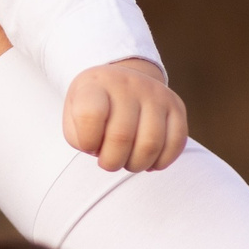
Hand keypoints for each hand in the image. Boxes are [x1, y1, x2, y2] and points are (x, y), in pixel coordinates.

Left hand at [64, 59, 185, 171]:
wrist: (120, 82)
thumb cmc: (93, 109)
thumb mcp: (73, 118)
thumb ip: (81, 138)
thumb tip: (108, 152)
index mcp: (95, 84)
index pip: (90, 115)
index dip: (87, 141)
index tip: (88, 144)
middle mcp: (127, 83)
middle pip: (122, 137)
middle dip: (112, 162)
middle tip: (108, 161)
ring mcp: (155, 93)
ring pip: (151, 144)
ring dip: (136, 165)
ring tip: (128, 161)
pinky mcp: (176, 106)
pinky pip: (176, 143)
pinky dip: (161, 162)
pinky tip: (149, 161)